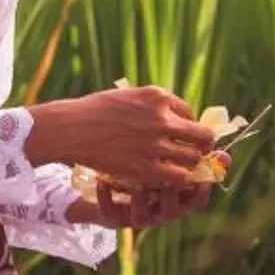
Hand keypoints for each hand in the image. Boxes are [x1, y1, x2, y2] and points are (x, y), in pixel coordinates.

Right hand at [28, 85, 221, 186]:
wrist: (72, 129)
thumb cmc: (95, 111)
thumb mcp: (128, 96)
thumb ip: (152, 105)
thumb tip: (173, 116)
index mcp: (158, 97)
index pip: (190, 112)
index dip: (187, 124)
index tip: (180, 133)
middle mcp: (162, 119)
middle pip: (201, 135)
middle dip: (202, 144)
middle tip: (196, 151)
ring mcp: (156, 144)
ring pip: (193, 158)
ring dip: (191, 163)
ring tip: (182, 166)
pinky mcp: (147, 167)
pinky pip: (179, 176)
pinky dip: (180, 178)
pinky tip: (171, 178)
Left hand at [87, 160, 224, 228]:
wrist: (104, 180)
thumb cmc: (143, 166)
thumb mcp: (166, 157)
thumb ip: (189, 150)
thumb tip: (218, 141)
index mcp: (176, 199)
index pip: (196, 202)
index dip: (201, 192)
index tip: (203, 177)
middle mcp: (159, 212)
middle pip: (172, 211)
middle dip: (171, 194)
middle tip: (169, 176)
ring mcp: (135, 216)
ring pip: (142, 217)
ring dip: (141, 199)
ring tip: (137, 180)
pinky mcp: (112, 217)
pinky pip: (110, 212)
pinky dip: (107, 197)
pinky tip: (103, 180)